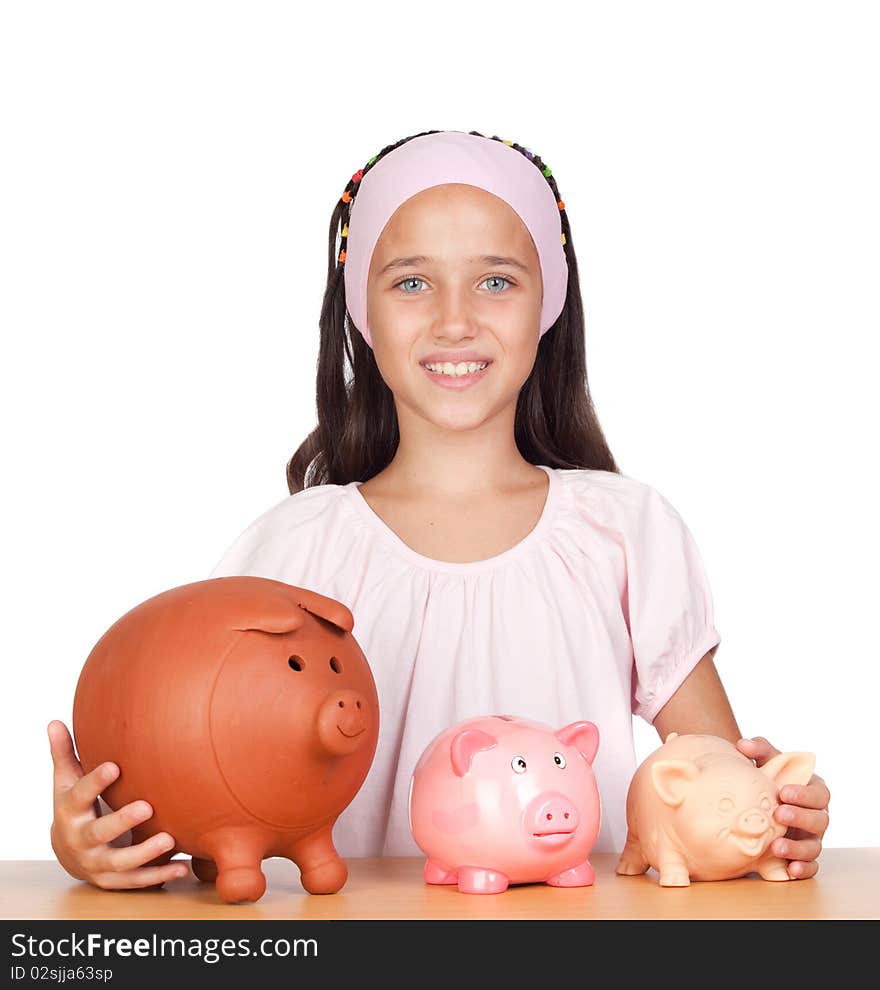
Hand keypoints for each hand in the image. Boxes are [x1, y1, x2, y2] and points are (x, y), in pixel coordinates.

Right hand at [48, 719, 188, 888]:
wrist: (67, 851)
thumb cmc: (74, 806)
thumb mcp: (65, 781)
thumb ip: (64, 753)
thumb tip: (54, 721)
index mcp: (70, 811)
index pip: (81, 795)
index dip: (95, 782)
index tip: (114, 766)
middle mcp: (81, 840)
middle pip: (100, 832)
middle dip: (122, 821)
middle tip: (147, 807)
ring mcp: (96, 862)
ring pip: (120, 862)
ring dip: (145, 853)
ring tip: (169, 839)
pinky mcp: (112, 880)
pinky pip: (136, 881)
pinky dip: (159, 877)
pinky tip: (181, 868)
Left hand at [736, 735, 829, 878]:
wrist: (758, 801)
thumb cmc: (768, 779)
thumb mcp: (767, 762)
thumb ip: (759, 750)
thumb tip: (743, 745)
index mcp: (813, 792)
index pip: (819, 793)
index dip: (804, 794)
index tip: (784, 791)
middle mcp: (817, 816)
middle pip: (820, 820)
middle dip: (801, 817)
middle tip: (779, 814)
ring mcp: (811, 838)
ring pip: (814, 846)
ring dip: (798, 848)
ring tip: (776, 847)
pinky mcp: (803, 857)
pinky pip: (810, 867)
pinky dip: (802, 869)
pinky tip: (790, 870)